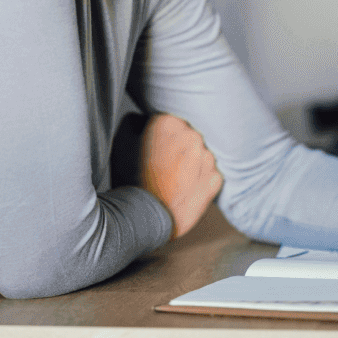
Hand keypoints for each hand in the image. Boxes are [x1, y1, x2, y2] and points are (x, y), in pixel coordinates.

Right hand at [139, 114, 223, 239]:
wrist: (141, 219)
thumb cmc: (129, 180)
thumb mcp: (122, 142)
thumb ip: (137, 122)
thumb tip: (145, 118)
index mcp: (169, 122)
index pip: (172, 122)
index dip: (164, 137)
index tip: (158, 148)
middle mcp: (192, 135)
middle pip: (189, 137)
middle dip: (180, 148)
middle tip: (165, 166)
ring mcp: (206, 158)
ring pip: (201, 155)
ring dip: (192, 164)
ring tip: (174, 180)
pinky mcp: (214, 179)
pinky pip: (210, 174)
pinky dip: (201, 181)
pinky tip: (186, 190)